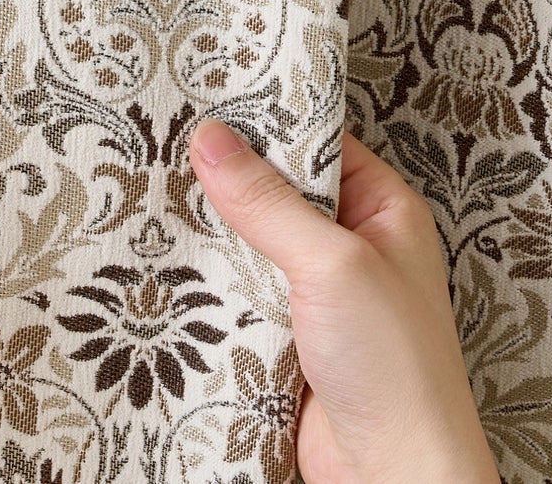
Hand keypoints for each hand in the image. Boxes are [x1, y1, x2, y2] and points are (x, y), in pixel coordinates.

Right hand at [189, 122, 499, 483]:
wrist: (391, 475)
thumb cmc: (395, 368)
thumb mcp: (332, 264)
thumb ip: (269, 202)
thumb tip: (213, 140)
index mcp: (384, 209)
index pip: (318, 143)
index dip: (268, 124)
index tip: (210, 105)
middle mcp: (352, 244)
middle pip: (279, 192)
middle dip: (231, 180)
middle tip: (169, 146)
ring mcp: (317, 293)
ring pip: (253, 244)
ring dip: (216, 235)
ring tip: (156, 195)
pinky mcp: (285, 335)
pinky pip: (240, 294)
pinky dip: (210, 284)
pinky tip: (170, 263)